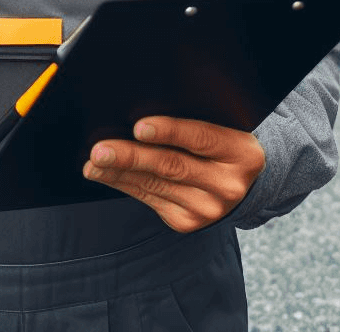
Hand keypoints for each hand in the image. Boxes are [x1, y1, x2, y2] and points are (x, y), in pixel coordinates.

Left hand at [83, 117, 264, 232]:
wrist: (246, 183)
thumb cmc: (224, 142)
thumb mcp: (225, 127)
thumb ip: (195, 119)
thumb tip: (143, 116)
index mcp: (241, 152)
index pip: (202, 138)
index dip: (170, 131)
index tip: (139, 125)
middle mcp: (227, 185)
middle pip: (172, 166)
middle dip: (132, 156)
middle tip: (100, 149)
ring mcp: (208, 209)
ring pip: (155, 185)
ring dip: (119, 173)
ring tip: (93, 162)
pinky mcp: (188, 222)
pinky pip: (150, 199)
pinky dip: (125, 184)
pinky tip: (107, 174)